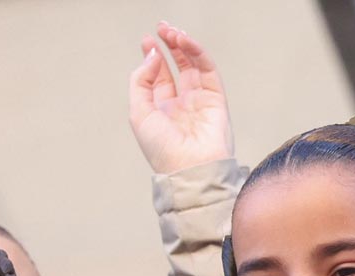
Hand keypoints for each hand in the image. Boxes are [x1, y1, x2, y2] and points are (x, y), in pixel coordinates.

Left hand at [128, 22, 233, 173]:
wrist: (189, 168)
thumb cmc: (162, 150)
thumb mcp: (138, 113)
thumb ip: (140, 81)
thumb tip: (152, 55)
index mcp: (161, 111)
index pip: (158, 77)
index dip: (153, 57)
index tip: (148, 40)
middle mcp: (181, 104)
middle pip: (176, 67)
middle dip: (169, 46)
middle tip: (162, 28)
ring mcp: (199, 101)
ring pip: (192, 65)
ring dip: (183, 46)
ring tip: (172, 33)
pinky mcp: (215, 99)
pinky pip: (207, 70)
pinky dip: (197, 53)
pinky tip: (185, 42)